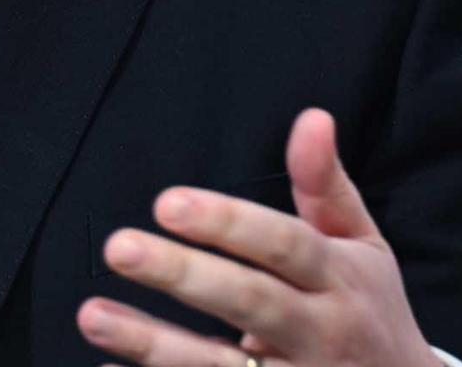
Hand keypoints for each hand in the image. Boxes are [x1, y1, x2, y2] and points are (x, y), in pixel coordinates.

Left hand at [76, 107, 434, 366]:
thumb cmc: (369, 309)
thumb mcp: (363, 247)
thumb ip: (326, 186)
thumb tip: (312, 117)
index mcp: (340, 279)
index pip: (284, 245)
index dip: (229, 223)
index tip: (167, 202)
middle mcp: (321, 332)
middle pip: (251, 302)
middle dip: (184, 276)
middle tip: (119, 246)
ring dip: (153, 345)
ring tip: (91, 316)